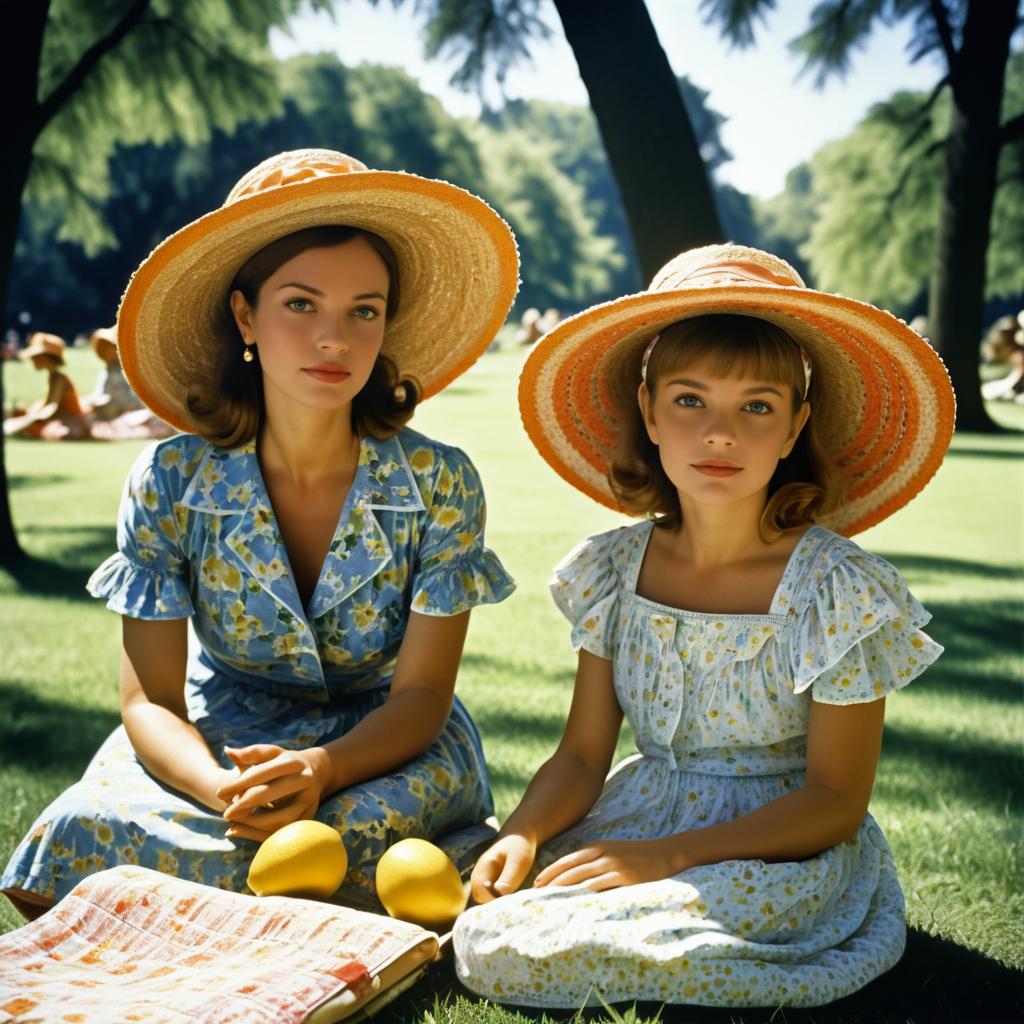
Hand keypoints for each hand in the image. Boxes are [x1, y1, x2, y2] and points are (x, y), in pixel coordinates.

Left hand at [217, 743, 331, 841]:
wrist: (317, 773)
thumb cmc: (284, 763)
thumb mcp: (271, 754)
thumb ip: (251, 753)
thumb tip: (228, 751)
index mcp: (293, 761)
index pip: (262, 772)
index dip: (239, 783)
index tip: (220, 794)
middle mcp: (304, 780)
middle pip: (269, 793)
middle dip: (244, 804)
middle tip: (226, 813)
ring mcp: (308, 801)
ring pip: (278, 818)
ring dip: (251, 824)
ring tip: (233, 824)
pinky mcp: (308, 818)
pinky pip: (281, 833)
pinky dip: (258, 835)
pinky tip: (239, 831)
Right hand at [469, 833, 536, 903]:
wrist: (521, 836)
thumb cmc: (520, 846)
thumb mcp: (519, 860)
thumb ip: (509, 877)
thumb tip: (499, 894)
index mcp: (484, 866)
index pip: (479, 890)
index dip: (491, 900)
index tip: (508, 904)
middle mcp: (480, 874)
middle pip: (479, 897)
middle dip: (493, 905)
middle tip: (512, 906)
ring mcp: (485, 879)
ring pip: (484, 899)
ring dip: (496, 904)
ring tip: (513, 904)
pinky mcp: (492, 884)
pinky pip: (491, 897)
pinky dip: (500, 901)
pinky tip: (513, 900)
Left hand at [533, 838, 678, 892]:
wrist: (665, 852)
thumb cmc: (637, 856)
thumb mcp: (613, 852)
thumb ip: (594, 861)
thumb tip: (574, 878)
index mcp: (596, 848)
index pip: (566, 861)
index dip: (550, 872)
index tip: (536, 884)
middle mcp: (601, 854)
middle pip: (570, 869)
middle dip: (551, 883)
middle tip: (535, 895)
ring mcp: (613, 865)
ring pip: (581, 878)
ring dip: (563, 890)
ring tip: (549, 901)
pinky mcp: (625, 876)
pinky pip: (601, 886)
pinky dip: (586, 894)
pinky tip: (576, 903)